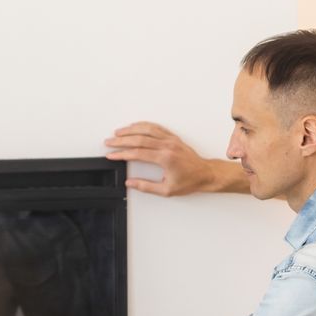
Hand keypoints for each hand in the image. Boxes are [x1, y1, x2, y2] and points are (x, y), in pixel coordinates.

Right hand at [104, 122, 222, 195]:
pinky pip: (156, 127)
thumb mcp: (167, 190)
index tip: (112, 155)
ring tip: (118, 132)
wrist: (206, 174)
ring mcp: (171, 140)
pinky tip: (135, 126)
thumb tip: (130, 183)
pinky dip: (144, 125)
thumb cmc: (190, 181)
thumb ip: (146, 186)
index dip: (122, 154)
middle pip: (139, 139)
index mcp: (165, 158)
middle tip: (109, 142)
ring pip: (147, 130)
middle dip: (121, 140)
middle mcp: (167, 146)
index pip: (137, 153)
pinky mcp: (173, 137)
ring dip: (130, 130)